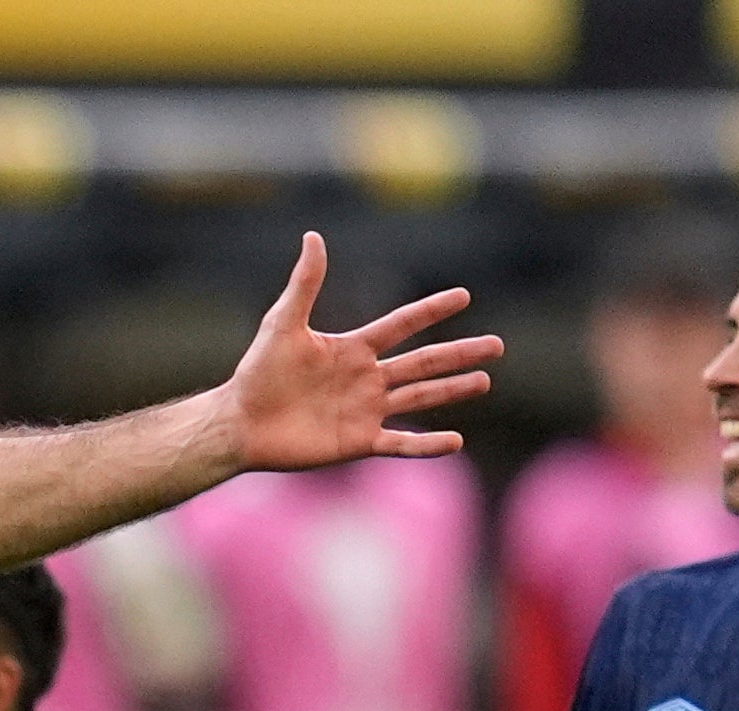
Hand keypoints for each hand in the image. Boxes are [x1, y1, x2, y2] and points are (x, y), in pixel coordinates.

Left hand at [221, 233, 500, 472]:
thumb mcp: (283, 323)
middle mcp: (366, 378)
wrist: (241, 423)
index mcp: (353, 348)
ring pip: (420, 398)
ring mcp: (366, 410)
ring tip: (484, 381)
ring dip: (453, 390)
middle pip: (424, 362)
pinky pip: (400, 443)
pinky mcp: (358, 441)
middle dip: (460, 353)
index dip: (432, 310)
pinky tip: (456, 441)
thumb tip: (313, 236)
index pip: (402, 324)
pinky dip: (427, 445)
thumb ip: (305, 284)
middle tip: (497, 346)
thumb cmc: (257, 373)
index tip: (464, 296)